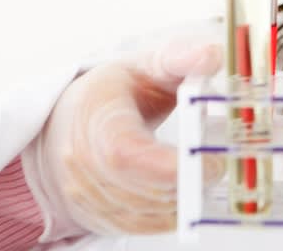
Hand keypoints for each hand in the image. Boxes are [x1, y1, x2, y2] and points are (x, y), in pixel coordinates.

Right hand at [22, 37, 224, 237]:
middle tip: (217, 165)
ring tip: (203, 173)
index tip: (209, 162)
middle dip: (188, 183)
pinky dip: (170, 214)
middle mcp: (82, 162)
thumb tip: (211, 55)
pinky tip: (186, 193)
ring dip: (182, 199)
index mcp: (96, 117)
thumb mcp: (144, 65)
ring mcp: (84, 195)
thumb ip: (179, 59)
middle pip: (140, 189)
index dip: (169, 166)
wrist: (65, 124)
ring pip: (143, 213)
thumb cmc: (110, 94)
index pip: (124, 153)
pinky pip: (140, 227)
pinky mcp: (95, 217)